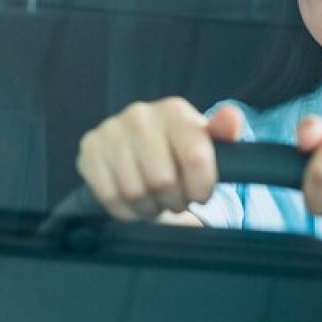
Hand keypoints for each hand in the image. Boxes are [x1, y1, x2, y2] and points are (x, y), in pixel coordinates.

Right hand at [77, 99, 245, 219]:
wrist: (141, 148)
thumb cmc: (179, 149)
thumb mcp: (208, 142)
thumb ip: (224, 132)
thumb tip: (232, 118)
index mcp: (174, 111)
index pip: (195, 159)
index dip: (201, 188)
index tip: (200, 192)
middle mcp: (140, 115)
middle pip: (162, 181)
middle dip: (174, 199)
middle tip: (176, 197)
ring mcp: (110, 131)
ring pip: (135, 192)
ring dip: (150, 206)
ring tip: (156, 198)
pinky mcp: (89, 150)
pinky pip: (110, 195)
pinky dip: (127, 210)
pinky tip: (136, 201)